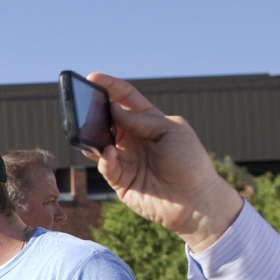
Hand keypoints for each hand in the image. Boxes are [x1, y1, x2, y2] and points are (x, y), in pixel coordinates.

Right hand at [85, 73, 243, 251]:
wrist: (196, 201)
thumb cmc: (190, 163)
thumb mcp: (172, 131)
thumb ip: (143, 120)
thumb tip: (114, 110)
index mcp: (149, 122)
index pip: (126, 99)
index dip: (110, 87)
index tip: (93, 78)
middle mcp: (134, 139)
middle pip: (108, 119)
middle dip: (95, 110)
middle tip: (83, 103)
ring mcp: (126, 159)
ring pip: (100, 143)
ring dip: (92, 135)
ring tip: (88, 127)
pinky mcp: (120, 180)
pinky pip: (105, 165)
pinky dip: (104, 158)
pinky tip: (109, 153)